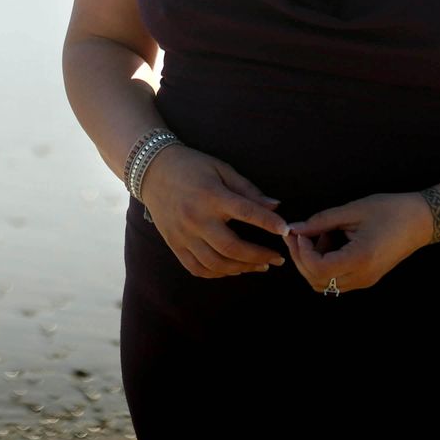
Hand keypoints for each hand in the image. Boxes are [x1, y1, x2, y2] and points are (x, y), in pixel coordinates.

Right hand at [137, 146, 288, 278]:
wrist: (152, 171)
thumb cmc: (192, 166)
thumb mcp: (221, 170)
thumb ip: (249, 190)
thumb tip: (276, 207)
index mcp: (212, 196)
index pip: (247, 212)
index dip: (269, 223)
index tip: (286, 231)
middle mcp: (196, 218)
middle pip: (232, 248)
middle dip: (259, 256)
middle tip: (277, 259)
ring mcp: (183, 235)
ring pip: (215, 264)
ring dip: (242, 269)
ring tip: (259, 266)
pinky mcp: (174, 244)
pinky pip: (197, 268)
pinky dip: (218, 273)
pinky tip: (232, 269)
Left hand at [283, 192, 431, 293]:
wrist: (421, 221)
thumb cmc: (391, 210)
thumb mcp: (353, 210)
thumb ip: (321, 221)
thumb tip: (295, 228)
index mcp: (360, 258)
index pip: (318, 268)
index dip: (302, 251)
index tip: (300, 231)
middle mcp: (362, 276)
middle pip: (316, 280)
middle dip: (300, 257)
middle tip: (297, 233)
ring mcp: (365, 281)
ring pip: (324, 284)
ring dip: (312, 262)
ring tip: (318, 235)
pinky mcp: (366, 278)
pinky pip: (336, 280)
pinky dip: (325, 265)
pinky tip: (330, 242)